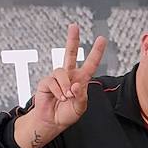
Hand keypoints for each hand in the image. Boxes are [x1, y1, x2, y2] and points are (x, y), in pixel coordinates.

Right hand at [16, 23, 106, 147]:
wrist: (52, 121)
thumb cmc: (67, 114)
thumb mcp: (80, 107)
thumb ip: (81, 95)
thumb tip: (75, 84)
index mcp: (81, 80)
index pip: (90, 63)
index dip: (96, 52)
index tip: (101, 39)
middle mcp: (69, 75)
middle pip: (70, 53)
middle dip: (72, 39)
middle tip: (74, 26)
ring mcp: (57, 77)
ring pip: (62, 72)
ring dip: (66, 86)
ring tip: (66, 97)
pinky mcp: (46, 81)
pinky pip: (53, 81)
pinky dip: (57, 91)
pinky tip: (58, 97)